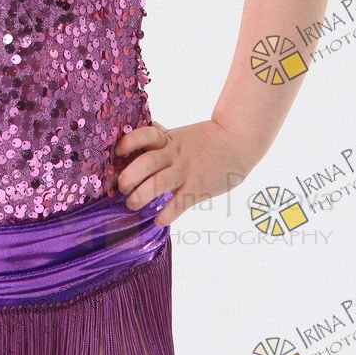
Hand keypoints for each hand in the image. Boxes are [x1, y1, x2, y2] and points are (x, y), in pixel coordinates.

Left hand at [114, 119, 252, 226]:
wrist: (236, 143)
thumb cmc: (205, 140)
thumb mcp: (180, 134)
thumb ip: (160, 136)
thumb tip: (135, 135)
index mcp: (169, 139)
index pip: (145, 134)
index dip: (129, 142)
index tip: (118, 151)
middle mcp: (175, 154)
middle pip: (147, 162)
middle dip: (129, 176)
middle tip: (122, 187)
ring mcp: (186, 171)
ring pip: (158, 184)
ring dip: (141, 196)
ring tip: (132, 204)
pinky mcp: (198, 189)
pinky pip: (179, 204)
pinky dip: (166, 215)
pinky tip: (158, 220)